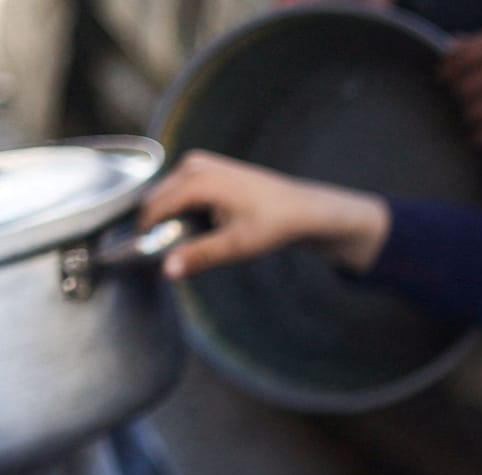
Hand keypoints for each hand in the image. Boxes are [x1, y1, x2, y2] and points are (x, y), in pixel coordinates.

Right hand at [139, 151, 389, 277]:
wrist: (302, 208)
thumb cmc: (274, 224)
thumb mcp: (237, 244)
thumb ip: (200, 255)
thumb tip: (168, 270)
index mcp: (198, 180)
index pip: (154, 208)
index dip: (146, 233)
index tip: (144, 257)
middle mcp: (193, 165)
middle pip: (156, 199)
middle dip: (156, 225)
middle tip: (168, 254)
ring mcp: (198, 162)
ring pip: (165, 194)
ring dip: (168, 217)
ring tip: (188, 240)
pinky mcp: (204, 167)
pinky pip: (178, 189)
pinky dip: (179, 208)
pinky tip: (198, 226)